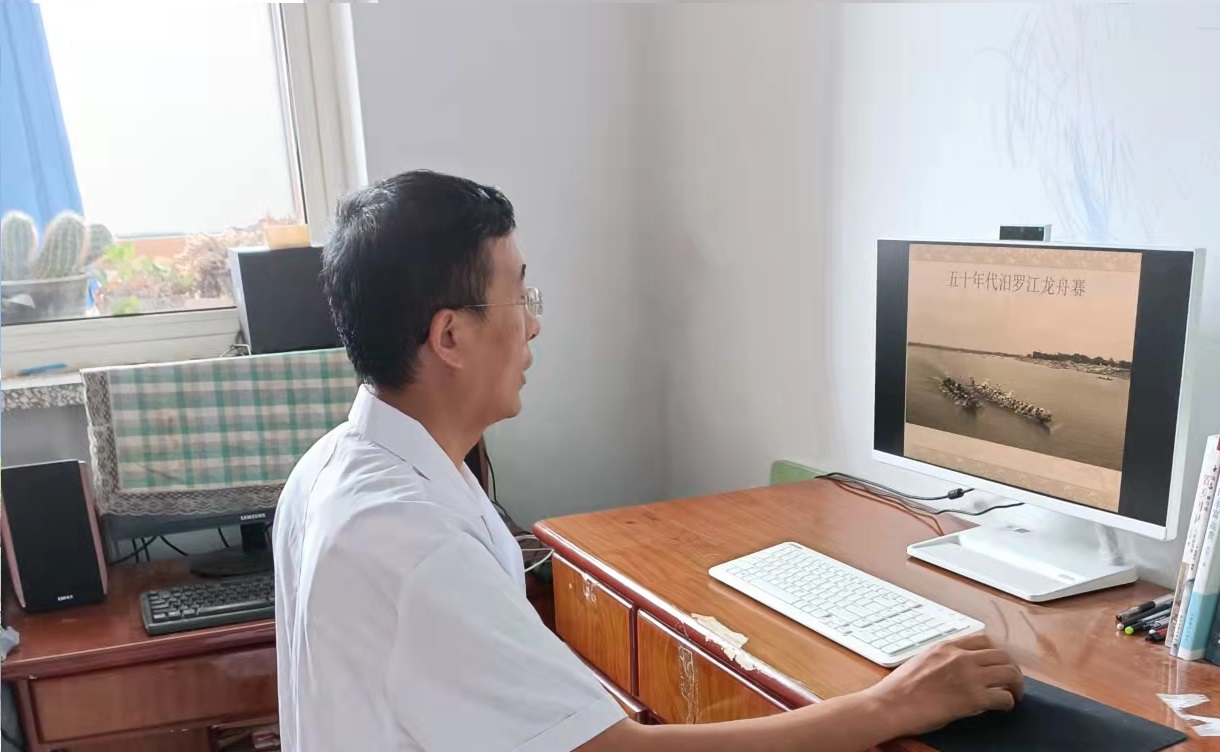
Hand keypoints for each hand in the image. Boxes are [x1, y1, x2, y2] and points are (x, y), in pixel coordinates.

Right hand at [867, 633, 1023, 737]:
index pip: (983, 640)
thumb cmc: (899, 688)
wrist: (892, 704)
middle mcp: (961, 657)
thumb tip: (956, 670)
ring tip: (1014, 694)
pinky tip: (1003, 707)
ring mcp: (969, 677)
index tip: (997, 662)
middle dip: (1011, 667)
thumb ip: (943, 660)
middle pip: (1002, 655)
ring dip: (1016, 684)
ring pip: (1009, 673)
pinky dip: (1008, 703)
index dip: (996, 652)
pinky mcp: (974, 698)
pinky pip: (1004, 697)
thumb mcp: (921, 661)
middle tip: (1011, 680)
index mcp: (946, 647)